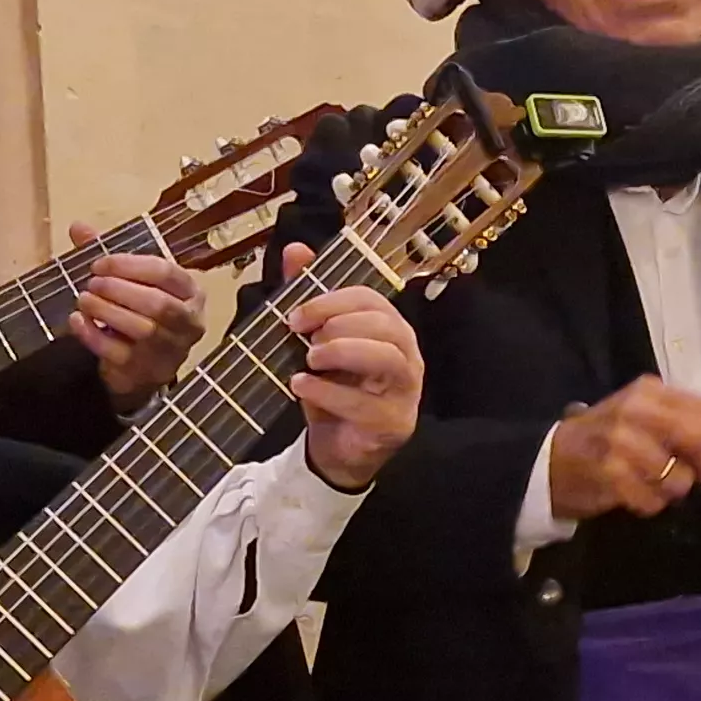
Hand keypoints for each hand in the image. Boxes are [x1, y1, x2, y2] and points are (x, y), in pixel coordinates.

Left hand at [64, 223, 205, 410]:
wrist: (145, 366)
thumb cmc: (143, 314)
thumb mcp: (134, 283)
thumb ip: (109, 257)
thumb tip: (78, 227)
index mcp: (191, 293)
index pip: (166, 273)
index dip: (129, 265)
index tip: (99, 263)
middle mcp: (189, 323)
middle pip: (158, 303)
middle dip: (120, 289)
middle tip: (92, 283)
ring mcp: (170, 351)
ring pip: (143, 329)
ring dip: (107, 310)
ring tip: (84, 299)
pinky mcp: (147, 372)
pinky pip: (120, 353)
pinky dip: (94, 336)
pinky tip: (78, 321)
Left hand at [277, 242, 419, 490]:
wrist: (338, 450)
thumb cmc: (333, 391)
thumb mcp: (316, 345)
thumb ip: (310, 300)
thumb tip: (295, 250)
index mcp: (391, 330)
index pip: (371, 300)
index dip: (331, 301)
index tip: (294, 315)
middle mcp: (407, 356)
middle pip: (385, 324)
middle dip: (338, 324)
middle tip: (302, 337)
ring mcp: (406, 391)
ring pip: (388, 358)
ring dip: (342, 351)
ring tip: (308, 359)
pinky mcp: (394, 424)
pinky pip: (365, 403)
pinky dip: (328, 391)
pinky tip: (300, 386)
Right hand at [548, 377, 700, 523]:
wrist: (549, 461)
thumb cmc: (609, 440)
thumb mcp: (647, 418)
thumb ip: (688, 423)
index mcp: (653, 391)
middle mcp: (637, 410)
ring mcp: (620, 441)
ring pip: (679, 477)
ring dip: (676, 490)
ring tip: (657, 486)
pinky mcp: (608, 473)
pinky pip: (652, 500)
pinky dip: (650, 504)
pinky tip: (636, 496)